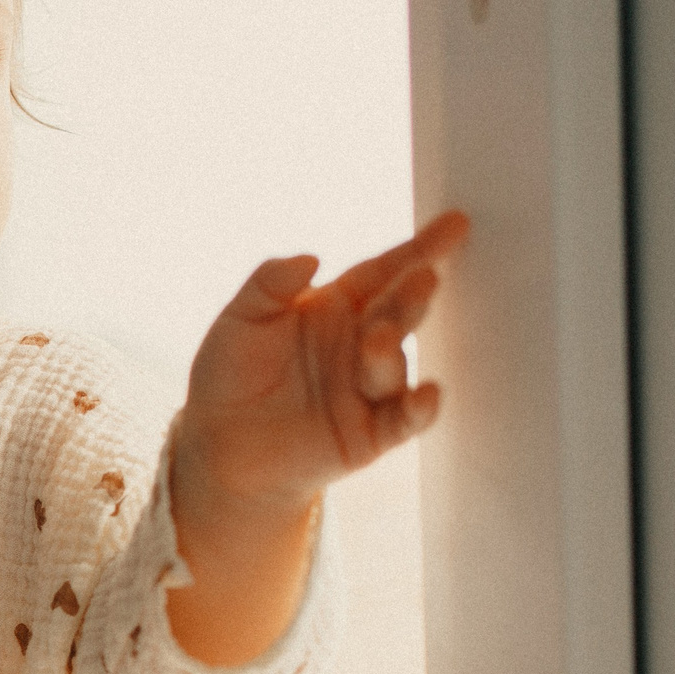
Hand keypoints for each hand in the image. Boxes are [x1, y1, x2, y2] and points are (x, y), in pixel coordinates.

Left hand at [174, 209, 470, 521]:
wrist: (220, 449)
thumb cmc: (228, 378)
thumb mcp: (239, 321)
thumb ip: (268, 284)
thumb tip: (310, 258)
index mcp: (335, 308)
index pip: (381, 272)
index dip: (417, 249)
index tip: (455, 224)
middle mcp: (360, 344)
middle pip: (396, 312)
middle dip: (412, 294)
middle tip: (424, 277)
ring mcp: (369, 389)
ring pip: (394, 365)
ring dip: (391, 351)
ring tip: (378, 339)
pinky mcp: (371, 435)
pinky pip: (404, 421)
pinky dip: (419, 409)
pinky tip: (426, 394)